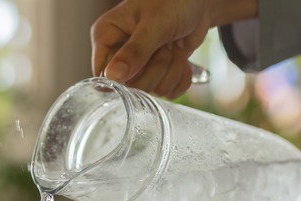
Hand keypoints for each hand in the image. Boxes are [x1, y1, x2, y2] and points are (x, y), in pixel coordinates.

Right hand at [91, 0, 212, 97]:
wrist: (197, 2)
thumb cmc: (172, 1)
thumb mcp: (155, 23)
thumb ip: (135, 51)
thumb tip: (113, 76)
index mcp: (106, 37)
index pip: (103, 73)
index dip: (124, 76)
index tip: (144, 62)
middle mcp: (118, 54)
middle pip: (129, 86)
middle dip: (155, 68)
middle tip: (165, 45)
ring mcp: (137, 67)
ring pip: (151, 90)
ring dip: (171, 69)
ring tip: (174, 45)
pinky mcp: (156, 74)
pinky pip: (166, 92)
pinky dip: (180, 76)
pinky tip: (181, 56)